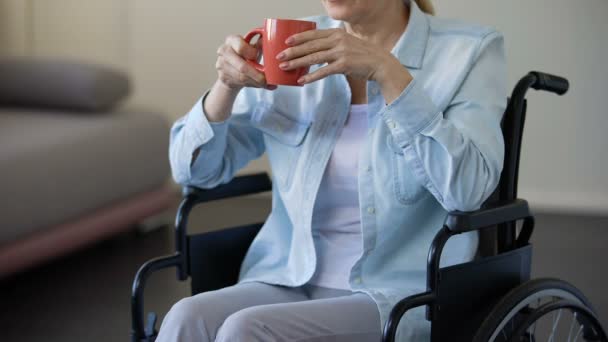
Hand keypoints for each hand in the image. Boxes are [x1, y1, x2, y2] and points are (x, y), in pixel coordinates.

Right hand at [215, 34, 276, 91]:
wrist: (230, 67)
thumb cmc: (243, 54)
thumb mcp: (251, 47)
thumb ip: (260, 45)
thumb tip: (271, 42)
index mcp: (232, 40)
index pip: (241, 47)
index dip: (252, 54)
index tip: (259, 57)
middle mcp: (224, 51)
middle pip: (242, 66)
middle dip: (256, 75)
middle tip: (267, 79)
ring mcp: (221, 64)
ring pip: (242, 77)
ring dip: (256, 82)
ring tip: (266, 83)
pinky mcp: (223, 76)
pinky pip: (240, 83)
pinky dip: (252, 85)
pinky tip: (259, 85)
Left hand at [277, 28, 412, 102]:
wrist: (381, 64)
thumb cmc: (363, 56)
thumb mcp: (347, 44)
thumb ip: (333, 44)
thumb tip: (317, 50)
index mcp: (337, 34)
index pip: (314, 34)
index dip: (298, 38)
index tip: (286, 41)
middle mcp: (338, 41)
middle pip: (310, 45)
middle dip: (292, 51)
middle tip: (279, 56)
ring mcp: (341, 52)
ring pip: (314, 57)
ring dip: (297, 63)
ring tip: (285, 67)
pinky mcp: (344, 65)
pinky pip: (324, 71)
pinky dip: (312, 77)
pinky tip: (302, 81)